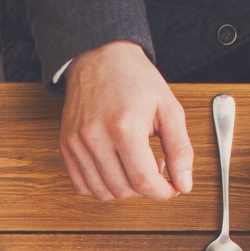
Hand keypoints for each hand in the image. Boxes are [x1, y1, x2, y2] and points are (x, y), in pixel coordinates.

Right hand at [59, 40, 192, 201]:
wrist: (100, 58)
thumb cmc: (135, 79)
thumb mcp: (169, 108)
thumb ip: (180, 148)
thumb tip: (183, 183)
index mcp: (124, 126)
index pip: (143, 181)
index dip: (163, 192)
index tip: (172, 188)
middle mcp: (96, 137)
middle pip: (123, 190)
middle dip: (145, 188)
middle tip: (156, 167)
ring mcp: (77, 144)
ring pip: (102, 192)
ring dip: (124, 189)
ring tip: (135, 166)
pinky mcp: (66, 146)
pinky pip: (82, 185)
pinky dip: (101, 186)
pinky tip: (115, 168)